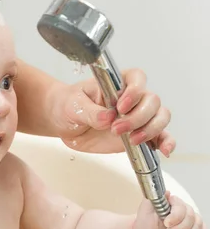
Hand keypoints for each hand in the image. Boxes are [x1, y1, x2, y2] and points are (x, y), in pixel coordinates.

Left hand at [58, 68, 174, 155]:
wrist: (64, 123)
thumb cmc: (69, 105)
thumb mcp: (74, 104)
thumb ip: (91, 111)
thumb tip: (107, 118)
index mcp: (117, 83)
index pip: (137, 79)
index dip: (134, 91)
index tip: (120, 106)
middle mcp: (132, 98)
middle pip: (152, 101)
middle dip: (138, 117)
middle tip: (116, 129)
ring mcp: (137, 117)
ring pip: (160, 117)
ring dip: (150, 129)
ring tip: (131, 140)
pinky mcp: (138, 134)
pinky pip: (159, 137)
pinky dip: (165, 142)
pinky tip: (164, 149)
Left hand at [132, 193, 207, 228]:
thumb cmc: (145, 223)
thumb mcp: (144, 210)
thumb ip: (153, 198)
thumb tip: (166, 191)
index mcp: (171, 202)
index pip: (181, 206)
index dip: (176, 216)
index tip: (166, 223)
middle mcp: (182, 209)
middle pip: (191, 217)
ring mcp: (188, 219)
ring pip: (198, 225)